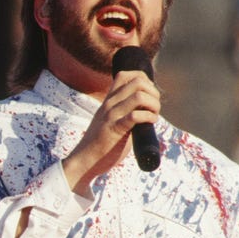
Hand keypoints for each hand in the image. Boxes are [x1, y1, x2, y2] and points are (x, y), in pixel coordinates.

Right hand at [62, 70, 158, 194]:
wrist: (84, 162)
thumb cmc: (101, 145)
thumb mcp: (110, 122)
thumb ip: (124, 113)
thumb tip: (145, 111)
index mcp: (108, 101)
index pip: (126, 75)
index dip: (144, 80)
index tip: (149, 95)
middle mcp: (109, 104)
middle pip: (137, 81)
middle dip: (153, 92)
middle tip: (154, 107)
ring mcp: (111, 116)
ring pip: (139, 96)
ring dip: (154, 104)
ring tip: (153, 115)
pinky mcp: (114, 129)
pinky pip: (135, 115)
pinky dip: (149, 117)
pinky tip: (150, 123)